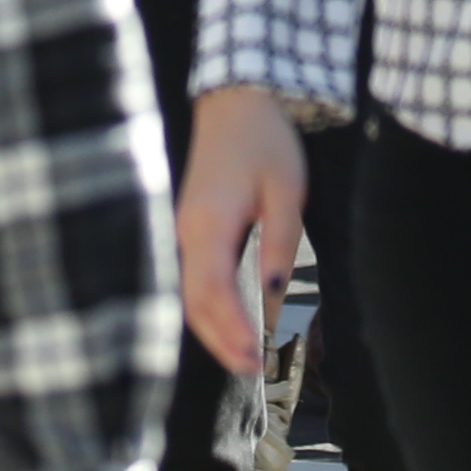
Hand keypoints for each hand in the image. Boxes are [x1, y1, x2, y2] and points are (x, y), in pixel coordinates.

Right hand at [174, 85, 312, 381]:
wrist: (236, 100)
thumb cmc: (266, 141)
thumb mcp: (287, 191)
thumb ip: (279, 245)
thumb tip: (273, 297)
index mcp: (210, 222)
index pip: (213, 293)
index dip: (232, 332)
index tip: (257, 358)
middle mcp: (187, 230)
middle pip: (194, 303)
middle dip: (222, 341)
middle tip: (254, 369)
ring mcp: (183, 228)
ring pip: (188, 294)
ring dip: (213, 329)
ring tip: (244, 355)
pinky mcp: (188, 226)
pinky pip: (191, 278)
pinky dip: (208, 309)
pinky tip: (229, 321)